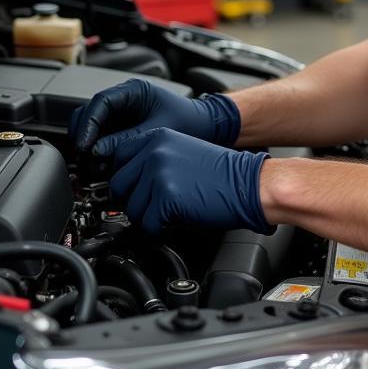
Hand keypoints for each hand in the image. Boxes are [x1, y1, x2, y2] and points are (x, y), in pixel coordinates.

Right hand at [70, 78, 240, 154]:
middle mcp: (123, 100)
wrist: (206, 127)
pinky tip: (103, 164)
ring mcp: (121, 115)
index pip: (101, 102)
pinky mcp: (121, 129)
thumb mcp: (158, 130)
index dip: (89, 124)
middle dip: (84, 135)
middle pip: (89, 113)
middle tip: (85, 157)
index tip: (84, 145)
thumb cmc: (189, 122)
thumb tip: (97, 151)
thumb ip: (127, 139)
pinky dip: (98, 151)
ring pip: (92, 127)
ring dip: (89, 145)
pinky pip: (101, 138)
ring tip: (95, 164)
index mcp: (134, 91)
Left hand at [105, 128, 272, 234]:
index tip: (130, 191)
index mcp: (157, 136)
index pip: (118, 158)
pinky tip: (175, 222)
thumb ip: (153, 161)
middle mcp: (154, 151)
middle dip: (134, 201)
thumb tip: (126, 185)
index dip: (125, 180)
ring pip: (131, 209)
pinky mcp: (166, 197)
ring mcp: (159, 173)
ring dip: (147, 218)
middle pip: (119, 186)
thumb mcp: (182, 153)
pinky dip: (158, 231)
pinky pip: (146, 225)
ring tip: (171, 213)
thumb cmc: (221, 174)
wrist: (249, 183)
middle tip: (154, 207)